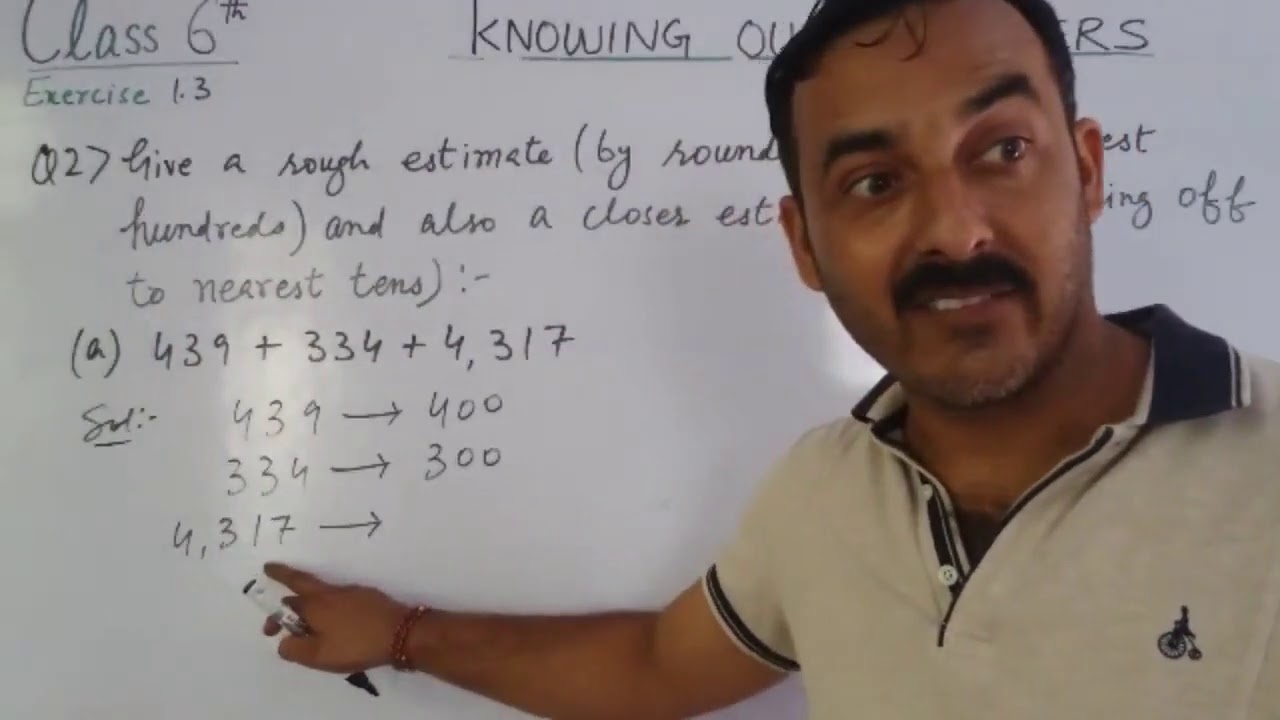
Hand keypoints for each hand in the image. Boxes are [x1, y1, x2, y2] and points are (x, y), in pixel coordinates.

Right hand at [261, 562, 408, 673]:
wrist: (402, 633)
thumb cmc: (356, 644)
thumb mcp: (318, 655)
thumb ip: (294, 649)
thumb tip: (283, 641)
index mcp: (316, 604)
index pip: (287, 597)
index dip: (274, 611)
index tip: (268, 626)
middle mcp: (332, 592)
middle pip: (304, 582)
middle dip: (285, 577)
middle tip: (271, 571)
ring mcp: (353, 592)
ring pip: (324, 593)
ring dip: (310, 603)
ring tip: (308, 624)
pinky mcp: (369, 598)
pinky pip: (341, 600)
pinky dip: (330, 608)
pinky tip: (336, 625)